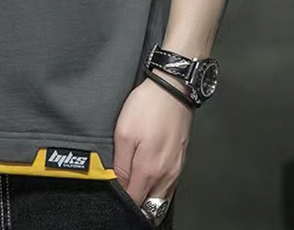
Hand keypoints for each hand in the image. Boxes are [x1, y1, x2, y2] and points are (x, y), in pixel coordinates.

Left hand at [112, 73, 193, 211]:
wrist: (172, 89)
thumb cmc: (147, 107)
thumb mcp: (124, 133)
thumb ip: (121, 164)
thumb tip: (119, 184)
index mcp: (149, 170)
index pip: (134, 200)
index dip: (122, 199)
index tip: (114, 191)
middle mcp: (166, 175)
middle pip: (149, 203)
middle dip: (136, 200)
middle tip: (124, 187)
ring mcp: (176, 168)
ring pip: (161, 196)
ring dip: (148, 194)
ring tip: (134, 181)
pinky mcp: (180, 160)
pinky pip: (169, 184)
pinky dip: (158, 185)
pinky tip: (149, 173)